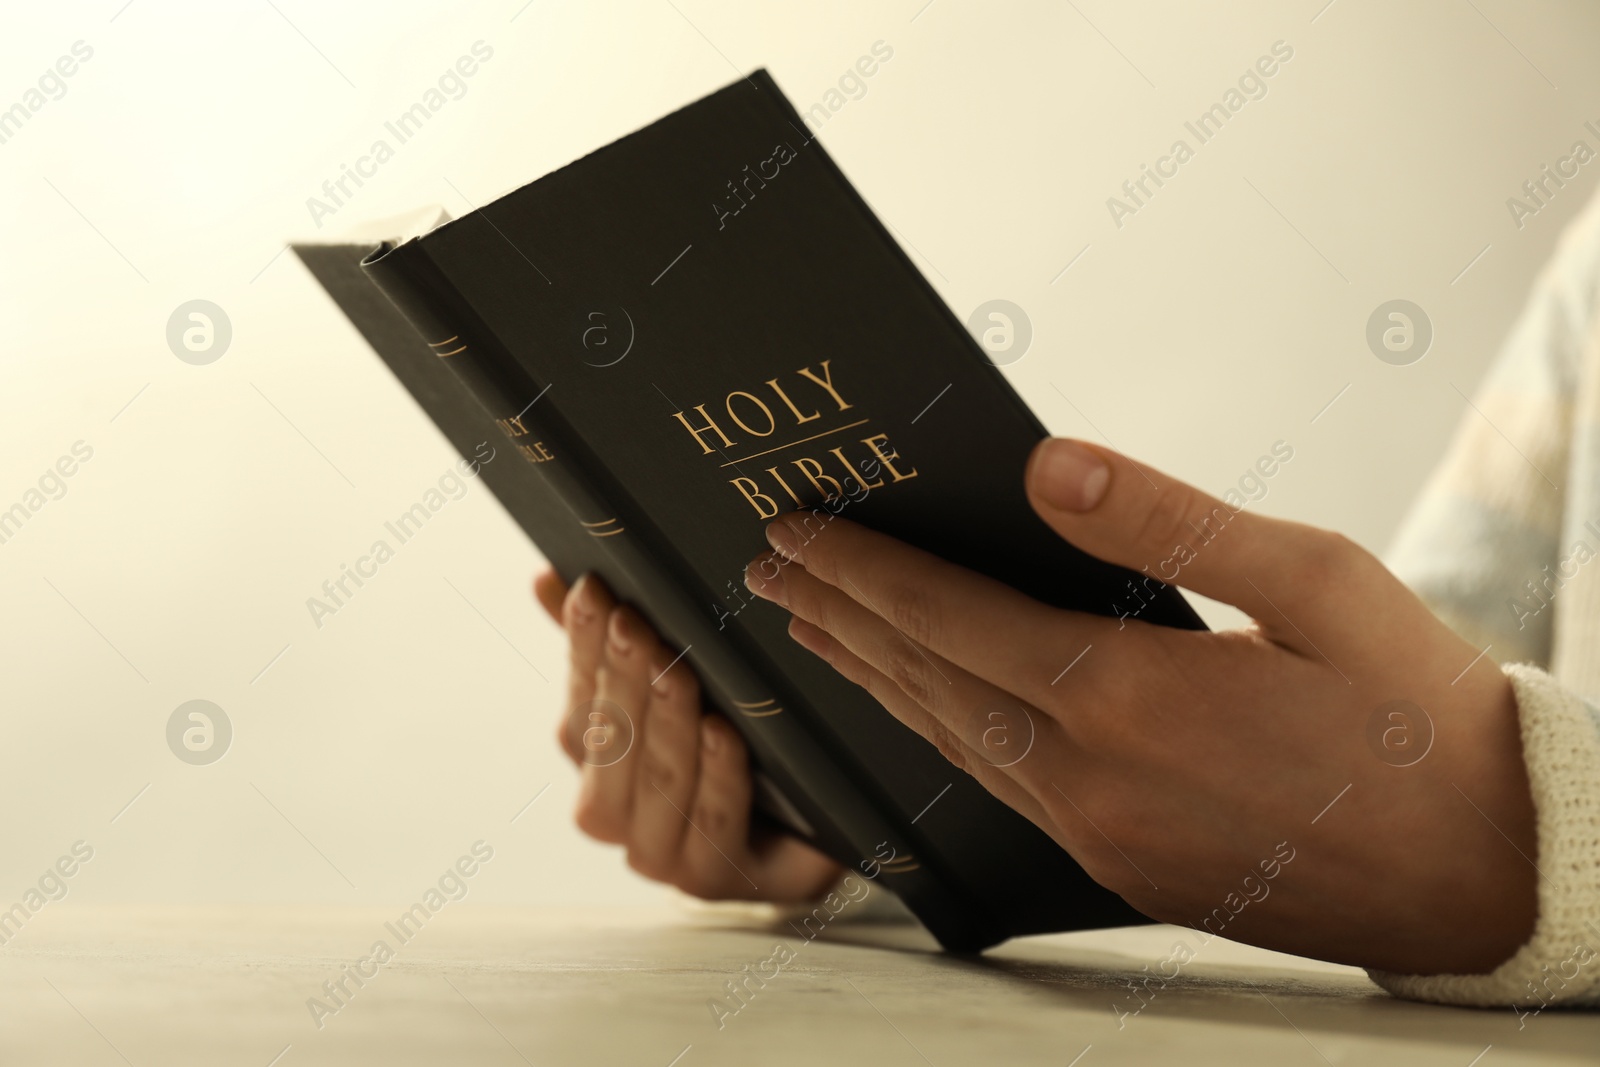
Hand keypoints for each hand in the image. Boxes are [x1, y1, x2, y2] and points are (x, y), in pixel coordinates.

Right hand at [533, 570, 840, 902]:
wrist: (798, 839)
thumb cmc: (724, 752)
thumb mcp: (668, 691)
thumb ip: (611, 644)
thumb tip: (548, 578)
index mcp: (595, 762)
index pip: (581, 697)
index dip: (584, 645)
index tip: (593, 591)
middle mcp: (615, 814)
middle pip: (611, 743)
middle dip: (623, 680)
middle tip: (635, 625)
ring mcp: (663, 854)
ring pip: (657, 783)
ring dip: (665, 724)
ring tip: (676, 671)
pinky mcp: (718, 878)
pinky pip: (714, 823)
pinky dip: (717, 775)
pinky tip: (723, 733)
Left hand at [742, 438, 1538, 974]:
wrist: (1485, 867)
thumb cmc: (1415, 707)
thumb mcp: (1317, 580)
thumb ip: (1167, 522)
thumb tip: (1045, 468)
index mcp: (1132, 699)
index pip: (951, 620)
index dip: (863, 569)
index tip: (793, 529)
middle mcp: (1092, 780)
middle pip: (926, 683)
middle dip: (840, 619)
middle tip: (768, 573)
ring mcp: (1098, 837)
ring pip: (950, 743)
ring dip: (874, 678)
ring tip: (812, 630)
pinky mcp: (1117, 869)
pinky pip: (995, 789)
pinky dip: (937, 734)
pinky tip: (915, 707)